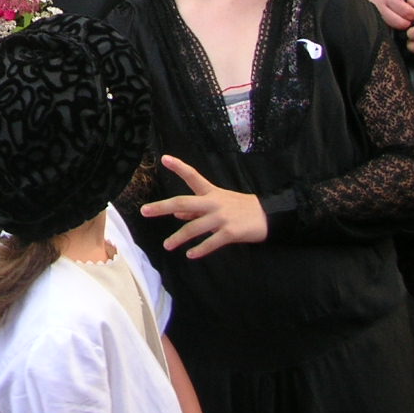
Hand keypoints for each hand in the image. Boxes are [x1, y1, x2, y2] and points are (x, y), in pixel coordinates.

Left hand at [140, 154, 267, 258]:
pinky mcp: (230, 233)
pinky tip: (190, 255)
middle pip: (183, 202)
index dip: (178, 167)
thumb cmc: (240, 208)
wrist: (269, 216)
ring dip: (178, 238)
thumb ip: (196, 210)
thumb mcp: (219, 203)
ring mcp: (222, 218)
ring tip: (167, 245)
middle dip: (162, 207)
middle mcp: (214, 203)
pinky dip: (200, 250)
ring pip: (194, 228)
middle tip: (145, 211)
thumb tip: (176, 214)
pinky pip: (211, 243)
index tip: (164, 158)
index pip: (192, 176)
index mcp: (211, 193)